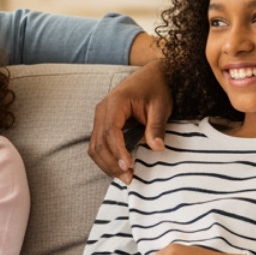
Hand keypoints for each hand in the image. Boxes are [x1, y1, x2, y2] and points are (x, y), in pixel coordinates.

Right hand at [89, 61, 172, 182]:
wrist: (152, 76)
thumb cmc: (156, 89)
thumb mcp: (160, 106)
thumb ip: (156, 127)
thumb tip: (156, 148)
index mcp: (115, 103)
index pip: (110, 132)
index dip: (118, 152)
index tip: (129, 166)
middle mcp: (102, 110)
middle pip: (99, 142)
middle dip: (112, 163)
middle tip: (129, 178)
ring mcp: (100, 117)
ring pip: (95, 147)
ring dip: (107, 164)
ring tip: (125, 177)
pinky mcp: (103, 124)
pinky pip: (98, 145)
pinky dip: (106, 159)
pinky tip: (119, 168)